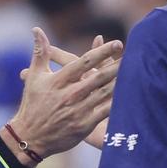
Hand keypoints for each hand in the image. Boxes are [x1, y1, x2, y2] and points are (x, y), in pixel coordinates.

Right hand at [10, 28, 121, 158]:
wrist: (30, 137)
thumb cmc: (33, 104)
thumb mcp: (35, 77)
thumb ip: (40, 52)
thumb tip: (37, 30)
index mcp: (59, 80)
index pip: (84, 62)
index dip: (102, 51)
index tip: (117, 43)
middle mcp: (70, 94)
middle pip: (99, 76)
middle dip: (117, 65)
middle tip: (134, 55)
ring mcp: (78, 110)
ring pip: (104, 93)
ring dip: (120, 82)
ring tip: (136, 72)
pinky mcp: (84, 125)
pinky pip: (105, 112)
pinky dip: (118, 103)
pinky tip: (130, 96)